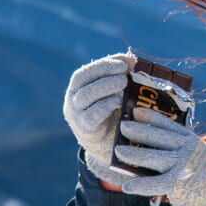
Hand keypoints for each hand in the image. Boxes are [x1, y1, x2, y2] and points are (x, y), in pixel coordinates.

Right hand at [63, 52, 134, 186]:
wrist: (111, 146)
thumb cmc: (114, 114)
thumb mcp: (115, 93)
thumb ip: (121, 76)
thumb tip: (132, 60)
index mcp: (78, 89)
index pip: (85, 72)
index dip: (104, 63)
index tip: (124, 61)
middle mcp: (72, 100)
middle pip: (82, 81)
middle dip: (104, 72)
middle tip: (125, 72)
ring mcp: (76, 116)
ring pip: (84, 96)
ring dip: (105, 86)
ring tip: (124, 82)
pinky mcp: (85, 130)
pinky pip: (91, 115)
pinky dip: (105, 105)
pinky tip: (118, 101)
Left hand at [115, 112, 205, 205]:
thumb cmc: (203, 188)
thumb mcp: (197, 162)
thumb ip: (179, 153)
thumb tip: (146, 148)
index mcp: (195, 143)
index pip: (171, 126)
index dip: (152, 117)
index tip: (136, 111)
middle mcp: (192, 151)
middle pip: (161, 138)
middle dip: (139, 131)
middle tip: (122, 127)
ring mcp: (186, 167)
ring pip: (155, 157)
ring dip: (134, 154)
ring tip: (118, 152)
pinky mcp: (180, 186)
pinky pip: (154, 183)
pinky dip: (139, 185)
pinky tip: (126, 187)